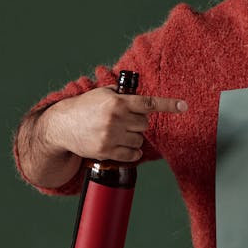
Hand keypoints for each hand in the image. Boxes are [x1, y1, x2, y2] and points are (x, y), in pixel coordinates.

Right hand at [39, 86, 187, 162]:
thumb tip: (142, 99)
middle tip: (124, 120)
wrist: (62, 126)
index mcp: (117, 102)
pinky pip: (133, 154)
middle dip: (138, 122)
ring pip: (139, 140)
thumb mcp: (103, 93)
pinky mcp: (107, 151)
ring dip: (133, 137)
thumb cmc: (85, 107)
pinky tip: (122, 145)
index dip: (169, 104)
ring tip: (118, 132)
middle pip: (145, 124)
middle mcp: (115, 119)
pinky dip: (132, 152)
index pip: (148, 103)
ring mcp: (111, 136)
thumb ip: (123, 94)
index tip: (184, 106)